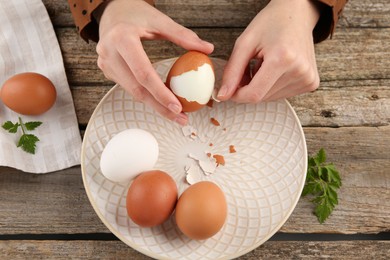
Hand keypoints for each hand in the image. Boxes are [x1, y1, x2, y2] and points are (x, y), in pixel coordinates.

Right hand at [96, 0, 213, 124]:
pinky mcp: (107, 70)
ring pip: (133, 92)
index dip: (161, 93)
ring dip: (154, 104)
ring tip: (175, 113)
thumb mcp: (160, 20)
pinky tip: (161, 100)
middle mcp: (109, 54)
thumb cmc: (136, 13)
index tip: (178, 107)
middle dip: (160, 107)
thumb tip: (208, 49)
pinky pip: (130, 87)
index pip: (144, 73)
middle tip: (180, 118)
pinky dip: (146, 95)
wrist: (111, 11)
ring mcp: (106, 64)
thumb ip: (183, 36)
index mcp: (122, 39)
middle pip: (137, 89)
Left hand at [217, 0, 320, 102]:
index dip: (237, 95)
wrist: (296, 14)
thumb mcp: (245, 43)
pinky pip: (282, 95)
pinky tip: (274, 69)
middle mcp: (300, 71)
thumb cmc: (269, 24)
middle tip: (247, 69)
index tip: (229, 88)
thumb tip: (223, 96)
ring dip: (260, 87)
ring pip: (271, 98)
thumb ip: (232, 72)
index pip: (254, 94)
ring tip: (262, 65)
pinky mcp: (311, 83)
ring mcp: (308, 78)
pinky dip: (271, 86)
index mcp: (283, 58)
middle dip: (248, 88)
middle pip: (262, 97)